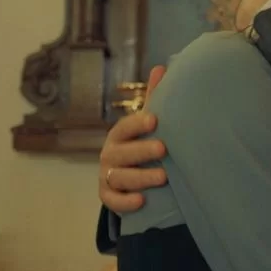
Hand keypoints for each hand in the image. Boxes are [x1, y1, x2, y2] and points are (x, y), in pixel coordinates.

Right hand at [99, 65, 167, 213]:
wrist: (126, 178)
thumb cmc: (140, 144)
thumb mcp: (146, 123)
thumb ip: (153, 99)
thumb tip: (161, 67)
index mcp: (119, 134)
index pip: (125, 127)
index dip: (137, 123)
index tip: (154, 120)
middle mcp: (109, 154)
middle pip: (122, 153)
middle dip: (142, 150)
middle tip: (163, 149)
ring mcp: (107, 176)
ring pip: (120, 177)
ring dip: (140, 177)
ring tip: (163, 178)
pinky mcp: (108, 196)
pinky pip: (112, 201)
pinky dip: (125, 202)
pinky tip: (142, 201)